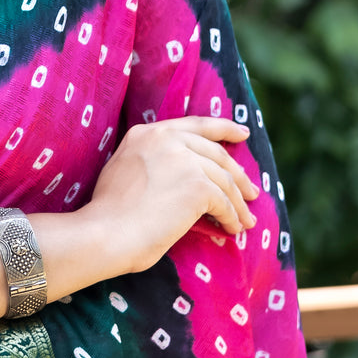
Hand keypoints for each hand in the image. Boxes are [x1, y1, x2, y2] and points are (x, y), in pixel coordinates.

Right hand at [81, 116, 258, 274]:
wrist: (104, 232)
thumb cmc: (109, 214)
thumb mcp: (126, 171)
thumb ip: (152, 161)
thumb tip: (184, 176)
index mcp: (146, 133)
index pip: (195, 125)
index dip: (223, 128)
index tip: (242, 133)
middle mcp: (166, 138)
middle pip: (216, 152)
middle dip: (239, 174)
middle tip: (252, 191)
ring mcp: (184, 160)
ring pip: (224, 179)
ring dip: (238, 203)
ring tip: (246, 220)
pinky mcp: (197, 185)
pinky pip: (223, 203)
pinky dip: (231, 218)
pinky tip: (232, 229)